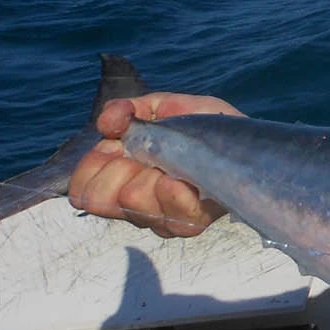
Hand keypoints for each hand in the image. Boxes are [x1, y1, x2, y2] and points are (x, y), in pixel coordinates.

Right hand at [67, 92, 241, 237]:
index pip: (81, 190)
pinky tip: (183, 179)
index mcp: (121, 175)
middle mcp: (135, 202)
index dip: (90, 168)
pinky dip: (175, 194)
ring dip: (150, 178)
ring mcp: (161, 216)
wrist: (249, 142)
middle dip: (117, 171)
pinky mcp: (190, 223)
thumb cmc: (203, 126)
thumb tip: (108, 122)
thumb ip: (130, 110)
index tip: (113, 146)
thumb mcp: (166, 107)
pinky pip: (173, 217)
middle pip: (99, 200)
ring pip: (134, 204)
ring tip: (171, 165)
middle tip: (142, 155)